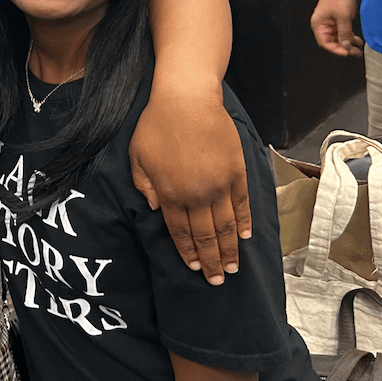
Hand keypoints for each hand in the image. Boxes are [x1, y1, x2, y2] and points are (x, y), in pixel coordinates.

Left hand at [130, 89, 251, 284]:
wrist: (187, 99)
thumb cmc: (156, 124)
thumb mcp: (136, 155)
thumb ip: (143, 185)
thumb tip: (153, 209)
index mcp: (169, 193)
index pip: (179, 232)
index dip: (187, 252)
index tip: (195, 269)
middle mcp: (196, 195)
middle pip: (204, 236)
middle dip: (211, 261)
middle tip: (218, 281)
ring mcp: (219, 185)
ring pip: (225, 226)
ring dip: (229, 250)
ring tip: (233, 268)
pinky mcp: (236, 172)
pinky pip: (242, 205)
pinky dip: (244, 223)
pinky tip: (245, 237)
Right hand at [310, 0, 363, 56]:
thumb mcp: (343, 17)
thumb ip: (344, 33)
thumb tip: (346, 47)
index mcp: (318, 25)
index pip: (325, 43)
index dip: (335, 49)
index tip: (347, 53)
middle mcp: (322, 26)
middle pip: (332, 42)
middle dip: (344, 48)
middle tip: (355, 53)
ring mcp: (330, 24)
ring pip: (338, 38)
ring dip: (348, 44)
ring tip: (359, 50)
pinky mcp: (338, 21)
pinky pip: (343, 32)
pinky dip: (350, 37)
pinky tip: (358, 41)